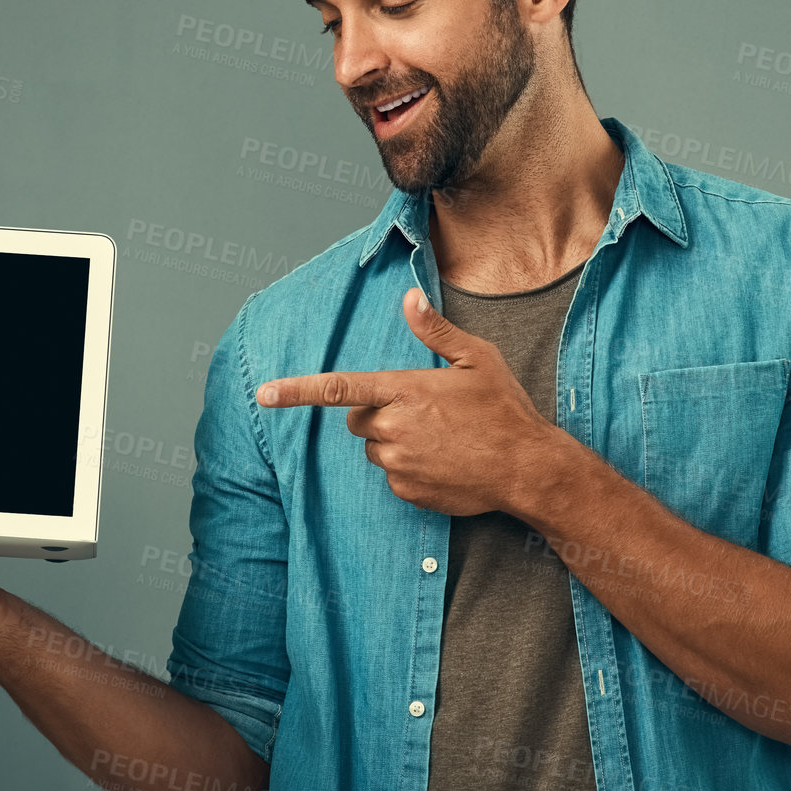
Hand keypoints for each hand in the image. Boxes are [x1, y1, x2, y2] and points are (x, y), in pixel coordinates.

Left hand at [255, 287, 561, 515]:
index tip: (263, 393)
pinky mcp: (406, 491)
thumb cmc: (504, 409)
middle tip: (423, 413)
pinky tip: (444, 462)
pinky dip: (410, 469)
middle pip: (358, 419)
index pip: (338, 388)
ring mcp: (398, 462)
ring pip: (375, 448)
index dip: (297, 390)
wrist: (526, 468)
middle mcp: (394, 427)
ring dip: (396, 442)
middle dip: (378, 414)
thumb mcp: (476, 358)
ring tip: (441, 439)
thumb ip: (435, 330)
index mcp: (404, 390)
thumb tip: (409, 299)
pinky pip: (393, 476)